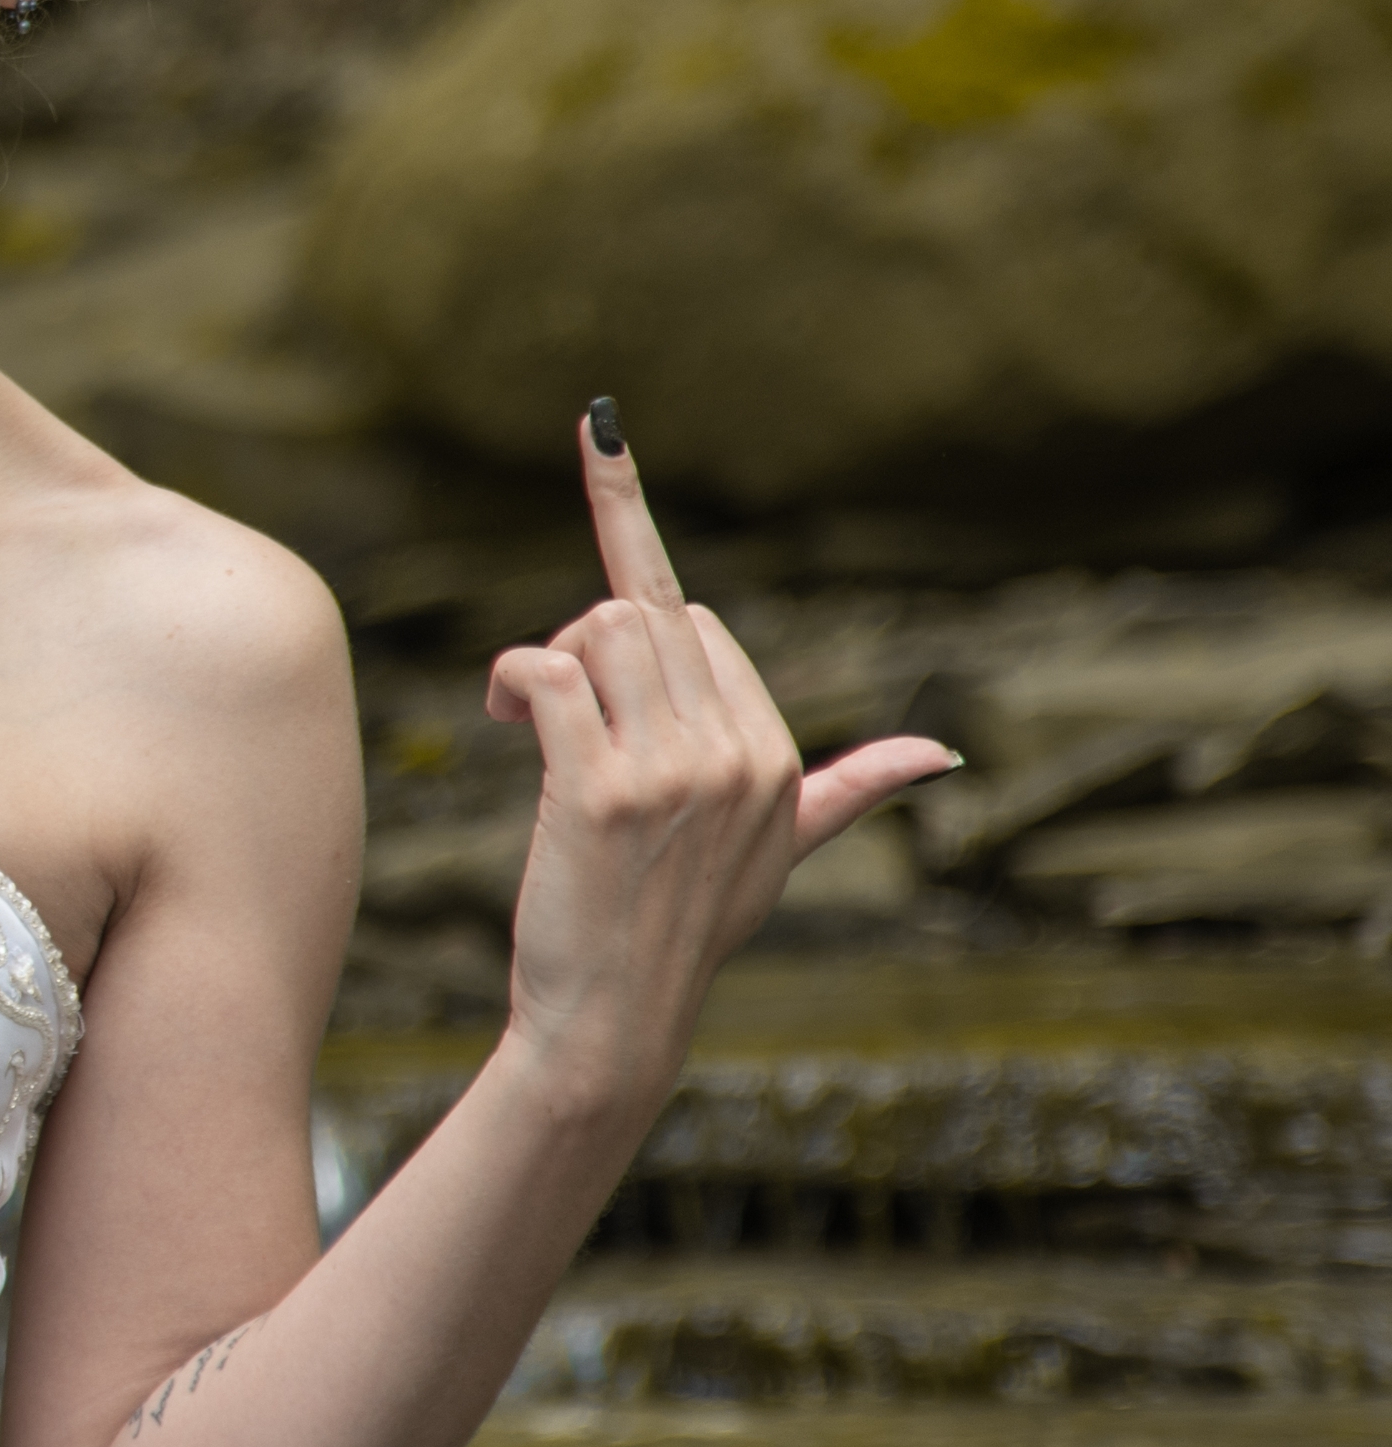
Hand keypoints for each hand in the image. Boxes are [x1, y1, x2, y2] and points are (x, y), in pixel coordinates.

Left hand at [481, 404, 953, 1105]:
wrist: (614, 1020)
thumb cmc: (680, 930)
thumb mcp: (779, 857)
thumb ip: (850, 791)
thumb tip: (942, 756)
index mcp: (776, 753)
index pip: (694, 619)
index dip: (630, 580)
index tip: (598, 427)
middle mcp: (738, 753)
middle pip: (639, 616)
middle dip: (584, 651)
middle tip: (557, 720)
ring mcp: (675, 772)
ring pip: (594, 632)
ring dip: (545, 667)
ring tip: (532, 729)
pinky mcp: (603, 790)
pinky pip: (545, 675)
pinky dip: (511, 683)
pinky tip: (505, 722)